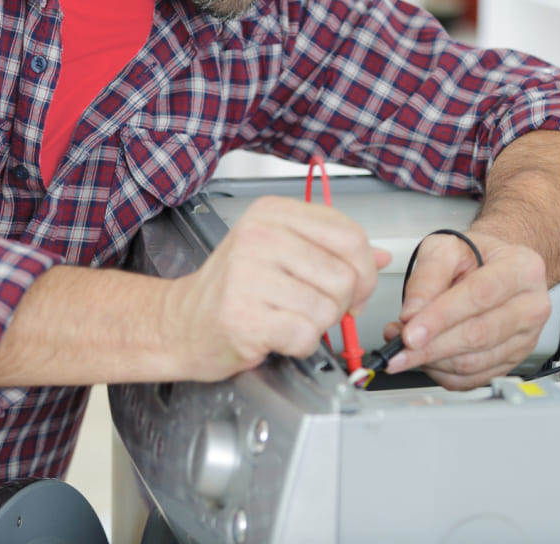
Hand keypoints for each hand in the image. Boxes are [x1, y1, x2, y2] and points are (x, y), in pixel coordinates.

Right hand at [162, 195, 389, 381]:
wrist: (179, 324)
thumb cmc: (232, 290)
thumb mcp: (280, 253)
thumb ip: (330, 250)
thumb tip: (381, 256)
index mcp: (272, 213)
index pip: (349, 234)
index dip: (364, 268)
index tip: (353, 285)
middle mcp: (260, 237)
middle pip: (345, 274)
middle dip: (341, 303)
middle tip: (313, 307)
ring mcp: (249, 275)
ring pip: (329, 308)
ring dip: (317, 326)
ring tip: (286, 318)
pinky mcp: (245, 316)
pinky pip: (306, 335)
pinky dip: (300, 345)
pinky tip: (277, 335)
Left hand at [382, 231, 550, 389]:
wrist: (496, 267)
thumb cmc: (475, 256)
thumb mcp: (446, 247)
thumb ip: (427, 276)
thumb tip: (412, 313)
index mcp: (522, 268)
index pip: (479, 296)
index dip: (441, 318)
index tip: (411, 332)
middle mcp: (531, 305)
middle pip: (478, 334)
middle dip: (431, 346)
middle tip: (399, 348)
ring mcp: (526, 337)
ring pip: (474, 362)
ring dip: (433, 361)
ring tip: (407, 348)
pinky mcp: (513, 360)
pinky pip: (474, 378)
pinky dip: (443, 373)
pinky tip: (427, 358)